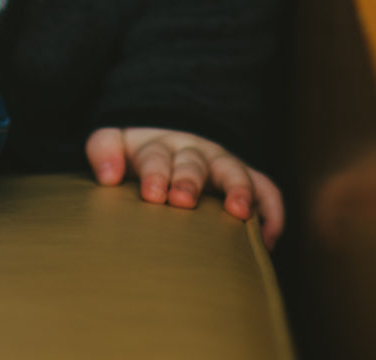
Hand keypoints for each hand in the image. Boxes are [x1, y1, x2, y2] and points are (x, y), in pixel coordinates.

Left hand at [85, 126, 284, 249]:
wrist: (170, 137)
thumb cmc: (137, 156)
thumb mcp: (115, 142)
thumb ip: (104, 149)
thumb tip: (108, 176)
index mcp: (159, 147)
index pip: (156, 156)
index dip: (156, 173)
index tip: (152, 194)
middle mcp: (193, 152)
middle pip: (194, 162)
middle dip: (189, 179)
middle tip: (182, 200)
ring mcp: (221, 164)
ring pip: (234, 170)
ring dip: (237, 188)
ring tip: (239, 212)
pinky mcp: (245, 178)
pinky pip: (266, 188)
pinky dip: (271, 209)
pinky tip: (268, 238)